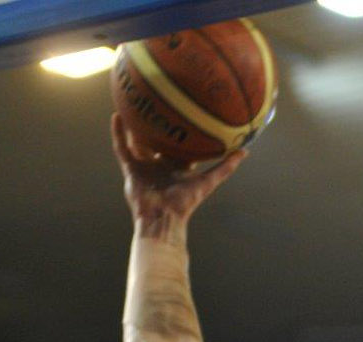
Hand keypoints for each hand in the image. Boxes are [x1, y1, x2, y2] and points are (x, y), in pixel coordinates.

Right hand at [110, 114, 246, 237]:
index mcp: (177, 169)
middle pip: (159, 143)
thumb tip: (245, 151)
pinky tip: (117, 115)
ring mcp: (144, 167)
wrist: (163, 218)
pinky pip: (122, 148)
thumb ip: (225, 167)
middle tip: (161, 103)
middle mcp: (159, 167)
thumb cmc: (186, 203)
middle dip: (159, 126)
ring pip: (138, 142)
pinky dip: (118, 133)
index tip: (188, 114)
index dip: (183, 134)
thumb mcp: (209, 181)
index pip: (181, 148)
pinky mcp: (130, 170)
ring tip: (134, 102)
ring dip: (136, 125)